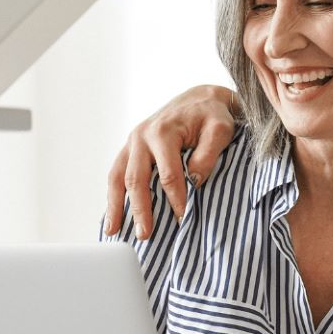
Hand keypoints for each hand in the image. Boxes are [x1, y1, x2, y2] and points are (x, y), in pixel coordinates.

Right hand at [102, 84, 237, 239]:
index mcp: (163, 131)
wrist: (199, 99)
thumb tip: (194, 180)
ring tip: (113, 230)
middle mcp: (142, 136)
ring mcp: (132, 142)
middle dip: (140, 208)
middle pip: (137, 178)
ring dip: (115, 205)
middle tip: (145, 234)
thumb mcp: (220, 129)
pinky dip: (112, 195)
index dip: (176, 197)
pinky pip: (116, 174)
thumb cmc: (211, 115)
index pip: (168, 172)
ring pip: (118, 177)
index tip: (183, 218)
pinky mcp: (130, 149)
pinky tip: (112, 216)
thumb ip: (209, 153)